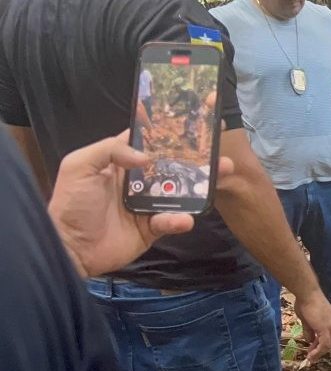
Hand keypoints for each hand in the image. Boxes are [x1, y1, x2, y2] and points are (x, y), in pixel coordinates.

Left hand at [48, 131, 229, 276]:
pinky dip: (178, 220)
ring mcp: (146, 205)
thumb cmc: (72, 203)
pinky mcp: (152, 228)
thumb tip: (146, 156)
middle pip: (170, 166)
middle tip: (217, 153)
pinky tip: (183, 218)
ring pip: (179, 191)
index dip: (165, 133)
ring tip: (219, 176)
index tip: (190, 124)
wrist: (71, 247)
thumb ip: (109, 150)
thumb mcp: (80, 166)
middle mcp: (136, 181)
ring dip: (199, 185)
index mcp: (119, 163)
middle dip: (194, 159)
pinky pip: (171, 221)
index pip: (146, 142)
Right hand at [292, 291, 330, 365]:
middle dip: (320, 350)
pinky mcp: (326, 329)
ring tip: (310, 358)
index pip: (329, 336)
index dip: (320, 344)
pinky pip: (324, 344)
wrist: (307, 293)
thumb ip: (309, 330)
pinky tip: (311, 355)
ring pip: (328, 345)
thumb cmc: (305, 302)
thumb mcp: (307, 320)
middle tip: (311, 356)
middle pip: (330, 342)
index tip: (312, 350)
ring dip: (319, 353)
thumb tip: (309, 341)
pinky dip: (318, 351)